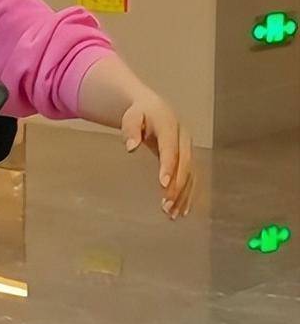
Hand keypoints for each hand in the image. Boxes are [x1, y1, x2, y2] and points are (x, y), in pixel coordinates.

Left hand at [121, 92, 195, 220]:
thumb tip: (131, 147)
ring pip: (190, 174)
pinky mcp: (188, 158)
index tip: (163, 184)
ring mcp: (188, 149)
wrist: (155, 108)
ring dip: (183, 195)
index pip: (170, 148)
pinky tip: (181, 211)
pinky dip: (188, 195)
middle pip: (184, 164)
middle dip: (177, 186)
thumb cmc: (140, 114)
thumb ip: (131, 130)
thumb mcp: (132, 117)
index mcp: (170, 126)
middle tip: (166, 205)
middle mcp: (183, 138)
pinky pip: (191, 178)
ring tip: (171, 214)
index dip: (168, 166)